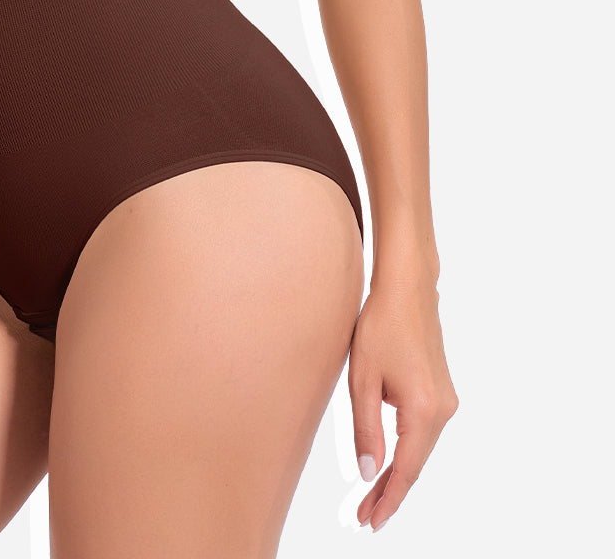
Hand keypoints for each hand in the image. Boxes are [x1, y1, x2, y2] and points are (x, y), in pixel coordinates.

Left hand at [348, 263, 458, 530]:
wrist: (407, 288)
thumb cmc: (380, 325)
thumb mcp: (363, 379)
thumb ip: (365, 429)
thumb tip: (369, 473)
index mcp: (423, 409)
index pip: (405, 469)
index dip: (387, 499)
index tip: (369, 522)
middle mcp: (443, 410)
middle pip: (416, 464)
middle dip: (389, 491)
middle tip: (363, 516)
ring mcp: (447, 400)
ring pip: (421, 450)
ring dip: (398, 472)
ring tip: (370, 496)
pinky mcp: (442, 391)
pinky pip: (424, 432)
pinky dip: (406, 450)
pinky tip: (388, 461)